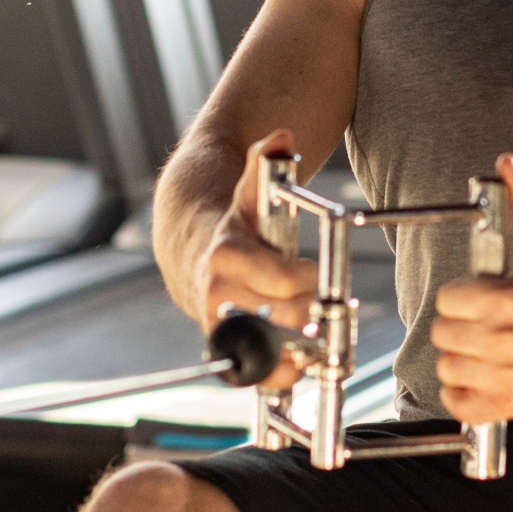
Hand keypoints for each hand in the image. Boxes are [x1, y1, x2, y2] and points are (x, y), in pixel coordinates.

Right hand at [195, 130, 318, 389]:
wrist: (190, 251)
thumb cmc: (233, 223)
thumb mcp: (249, 192)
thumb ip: (265, 163)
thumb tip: (281, 136)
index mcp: (225, 255)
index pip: (281, 278)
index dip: (304, 277)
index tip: (312, 272)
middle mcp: (216, 294)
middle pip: (282, 317)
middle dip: (310, 312)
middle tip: (322, 305)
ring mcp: (218, 323)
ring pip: (267, 351)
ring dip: (298, 351)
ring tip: (319, 344)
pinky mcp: (224, 347)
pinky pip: (253, 373)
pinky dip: (279, 375)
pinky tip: (299, 366)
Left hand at [431, 154, 512, 423]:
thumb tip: (508, 163)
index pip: (450, 299)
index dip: (460, 294)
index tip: (477, 294)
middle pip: (444, 334)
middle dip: (458, 323)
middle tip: (480, 320)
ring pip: (448, 368)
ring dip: (460, 357)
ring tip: (483, 345)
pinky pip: (459, 404)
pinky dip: (462, 392)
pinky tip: (480, 373)